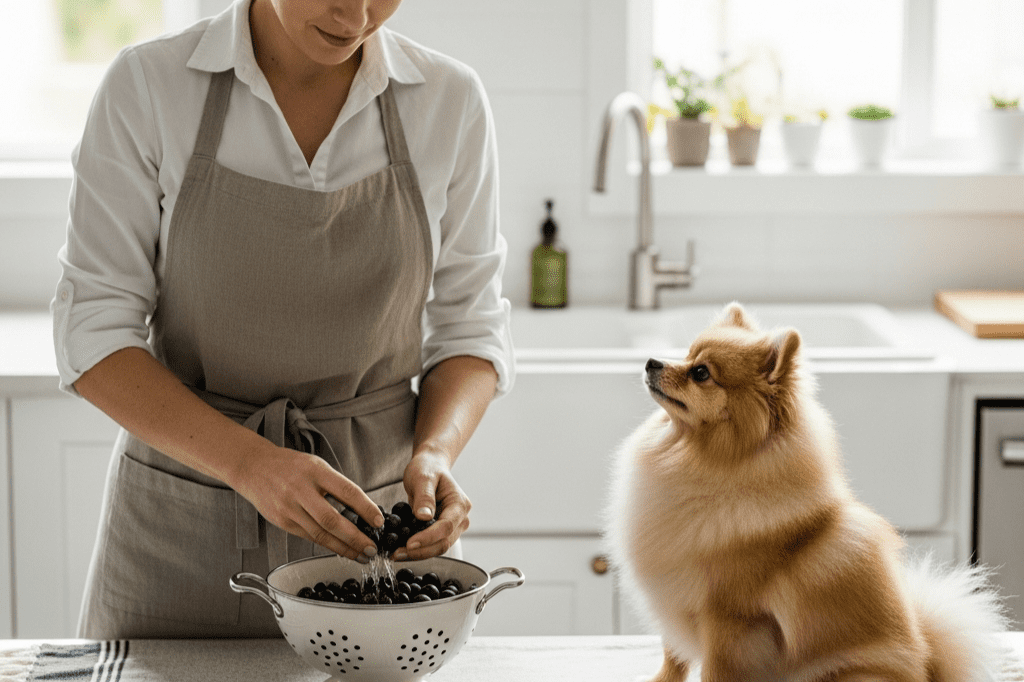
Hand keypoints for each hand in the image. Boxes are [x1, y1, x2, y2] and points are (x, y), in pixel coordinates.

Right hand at [229, 443, 383, 562]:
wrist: (254, 467)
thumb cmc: (291, 466)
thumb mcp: (317, 466)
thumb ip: (336, 485)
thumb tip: (362, 508)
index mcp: (316, 471)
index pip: (347, 492)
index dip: (366, 509)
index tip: (379, 522)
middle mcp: (301, 490)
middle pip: (333, 520)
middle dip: (355, 538)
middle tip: (371, 548)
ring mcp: (290, 508)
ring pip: (320, 534)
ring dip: (343, 548)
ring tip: (360, 555)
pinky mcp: (282, 521)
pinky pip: (309, 537)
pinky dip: (327, 545)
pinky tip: (340, 549)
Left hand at [395, 449, 470, 559]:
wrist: (430, 467)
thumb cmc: (428, 468)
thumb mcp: (423, 477)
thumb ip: (424, 497)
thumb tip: (424, 517)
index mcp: (459, 504)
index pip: (446, 527)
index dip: (428, 538)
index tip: (409, 543)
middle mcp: (460, 518)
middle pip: (443, 542)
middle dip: (420, 551)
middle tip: (397, 553)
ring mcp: (452, 527)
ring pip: (438, 547)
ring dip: (417, 554)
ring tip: (395, 553)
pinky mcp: (441, 531)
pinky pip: (431, 545)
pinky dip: (417, 550)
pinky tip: (401, 549)